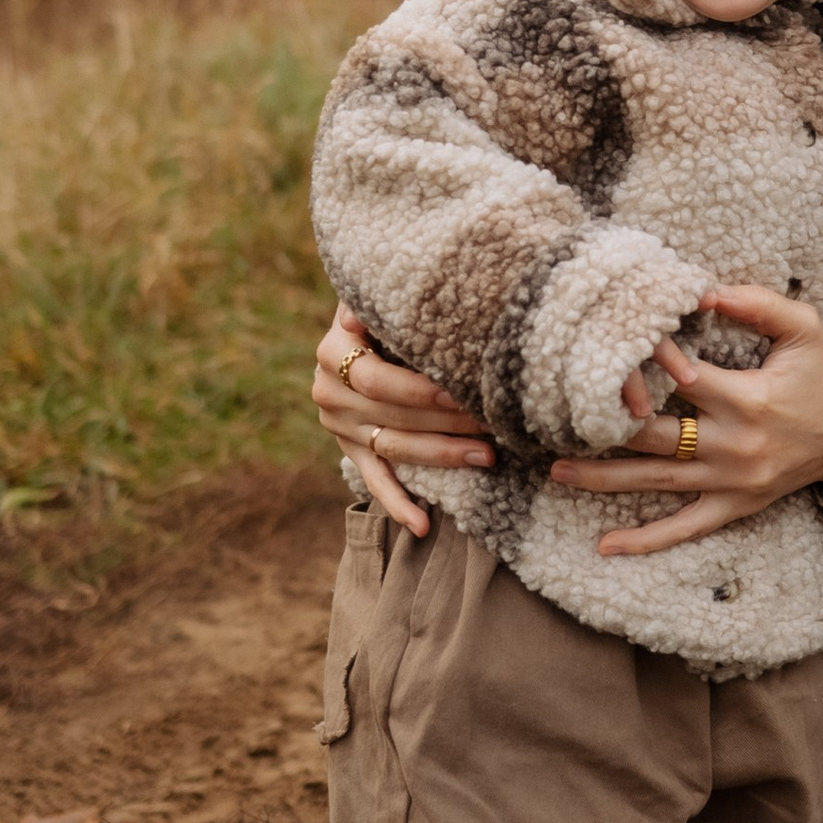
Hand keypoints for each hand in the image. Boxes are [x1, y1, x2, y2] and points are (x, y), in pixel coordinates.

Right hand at [311, 301, 494, 538]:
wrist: (365, 332)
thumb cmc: (389, 309)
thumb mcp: (385, 297)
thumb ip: (389, 296)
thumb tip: (368, 307)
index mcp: (333, 350)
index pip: (376, 377)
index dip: (419, 387)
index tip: (463, 389)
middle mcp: (328, 390)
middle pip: (392, 415)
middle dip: (447, 420)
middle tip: (494, 425)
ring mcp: (339, 425)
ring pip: (393, 448)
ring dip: (441, 456)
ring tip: (487, 457)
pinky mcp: (350, 450)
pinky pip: (375, 481)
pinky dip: (398, 505)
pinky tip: (423, 526)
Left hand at [549, 281, 822, 559]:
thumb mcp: (804, 328)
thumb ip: (758, 304)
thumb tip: (705, 288)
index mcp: (749, 399)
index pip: (682, 381)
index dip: (646, 364)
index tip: (611, 351)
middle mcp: (736, 446)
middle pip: (657, 439)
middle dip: (605, 430)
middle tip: (554, 420)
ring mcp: (734, 482)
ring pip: (658, 483)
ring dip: (604, 479)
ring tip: (557, 471)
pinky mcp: (737, 505)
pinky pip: (686, 528)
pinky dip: (646, 540)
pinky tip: (606, 545)